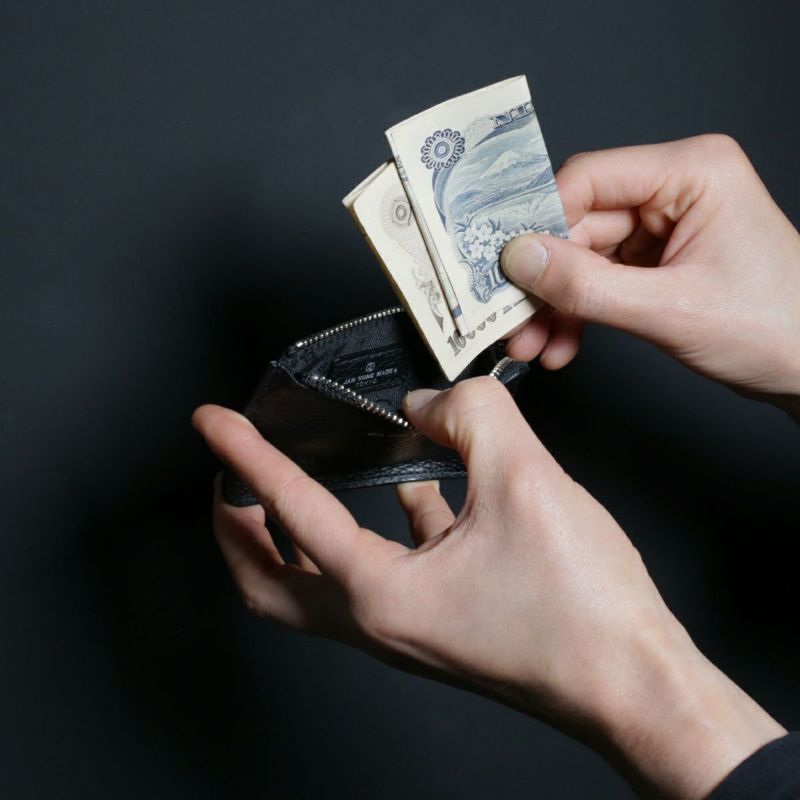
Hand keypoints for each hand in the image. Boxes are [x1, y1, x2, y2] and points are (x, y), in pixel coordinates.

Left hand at [193, 377, 783, 797]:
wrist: (634, 685)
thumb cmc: (582, 613)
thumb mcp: (523, 483)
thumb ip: (471, 418)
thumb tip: (436, 400)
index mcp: (380, 594)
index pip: (288, 510)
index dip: (245, 455)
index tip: (213, 423)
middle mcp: (381, 621)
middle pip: (269, 583)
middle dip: (234, 528)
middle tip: (227, 481)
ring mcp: (409, 628)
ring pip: (320, 583)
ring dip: (293, 537)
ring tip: (290, 490)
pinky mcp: (443, 622)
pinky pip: (389, 571)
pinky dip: (380, 531)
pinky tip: (411, 496)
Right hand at [501, 135, 799, 415]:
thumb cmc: (776, 326)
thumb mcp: (670, 309)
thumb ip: (587, 285)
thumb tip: (519, 258)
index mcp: (691, 171)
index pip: (586, 180)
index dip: (539, 224)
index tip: (504, 266)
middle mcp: (674, 190)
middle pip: (578, 224)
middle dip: (545, 280)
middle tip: (513, 319)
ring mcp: (664, 226)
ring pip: (582, 258)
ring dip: (556, 304)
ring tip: (535, 342)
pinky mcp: (657, 260)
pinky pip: (600, 280)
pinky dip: (579, 312)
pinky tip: (563, 343)